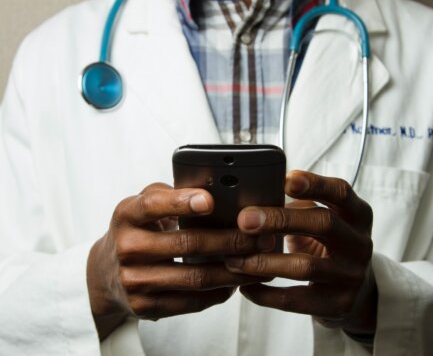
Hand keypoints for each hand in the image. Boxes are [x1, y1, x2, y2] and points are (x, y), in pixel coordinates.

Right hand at [87, 183, 271, 339]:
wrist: (104, 273)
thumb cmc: (136, 230)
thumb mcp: (142, 205)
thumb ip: (171, 195)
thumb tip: (216, 191)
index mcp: (127, 215)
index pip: (153, 205)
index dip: (182, 202)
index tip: (210, 200)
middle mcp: (127, 248)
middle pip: (187, 244)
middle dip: (231, 240)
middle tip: (262, 236)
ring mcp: (134, 281)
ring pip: (195, 277)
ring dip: (234, 270)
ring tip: (260, 261)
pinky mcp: (145, 307)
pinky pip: (192, 301)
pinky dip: (220, 292)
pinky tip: (237, 281)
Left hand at [225, 171, 376, 336]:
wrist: (357, 291)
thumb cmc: (328, 244)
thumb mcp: (322, 220)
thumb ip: (298, 206)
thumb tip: (252, 197)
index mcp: (357, 214)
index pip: (341, 192)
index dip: (315, 184)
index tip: (285, 179)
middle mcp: (360, 243)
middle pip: (323, 223)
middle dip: (280, 219)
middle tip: (244, 220)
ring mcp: (352, 276)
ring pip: (305, 266)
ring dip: (264, 261)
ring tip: (234, 259)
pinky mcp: (338, 304)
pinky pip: (296, 300)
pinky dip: (266, 294)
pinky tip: (245, 286)